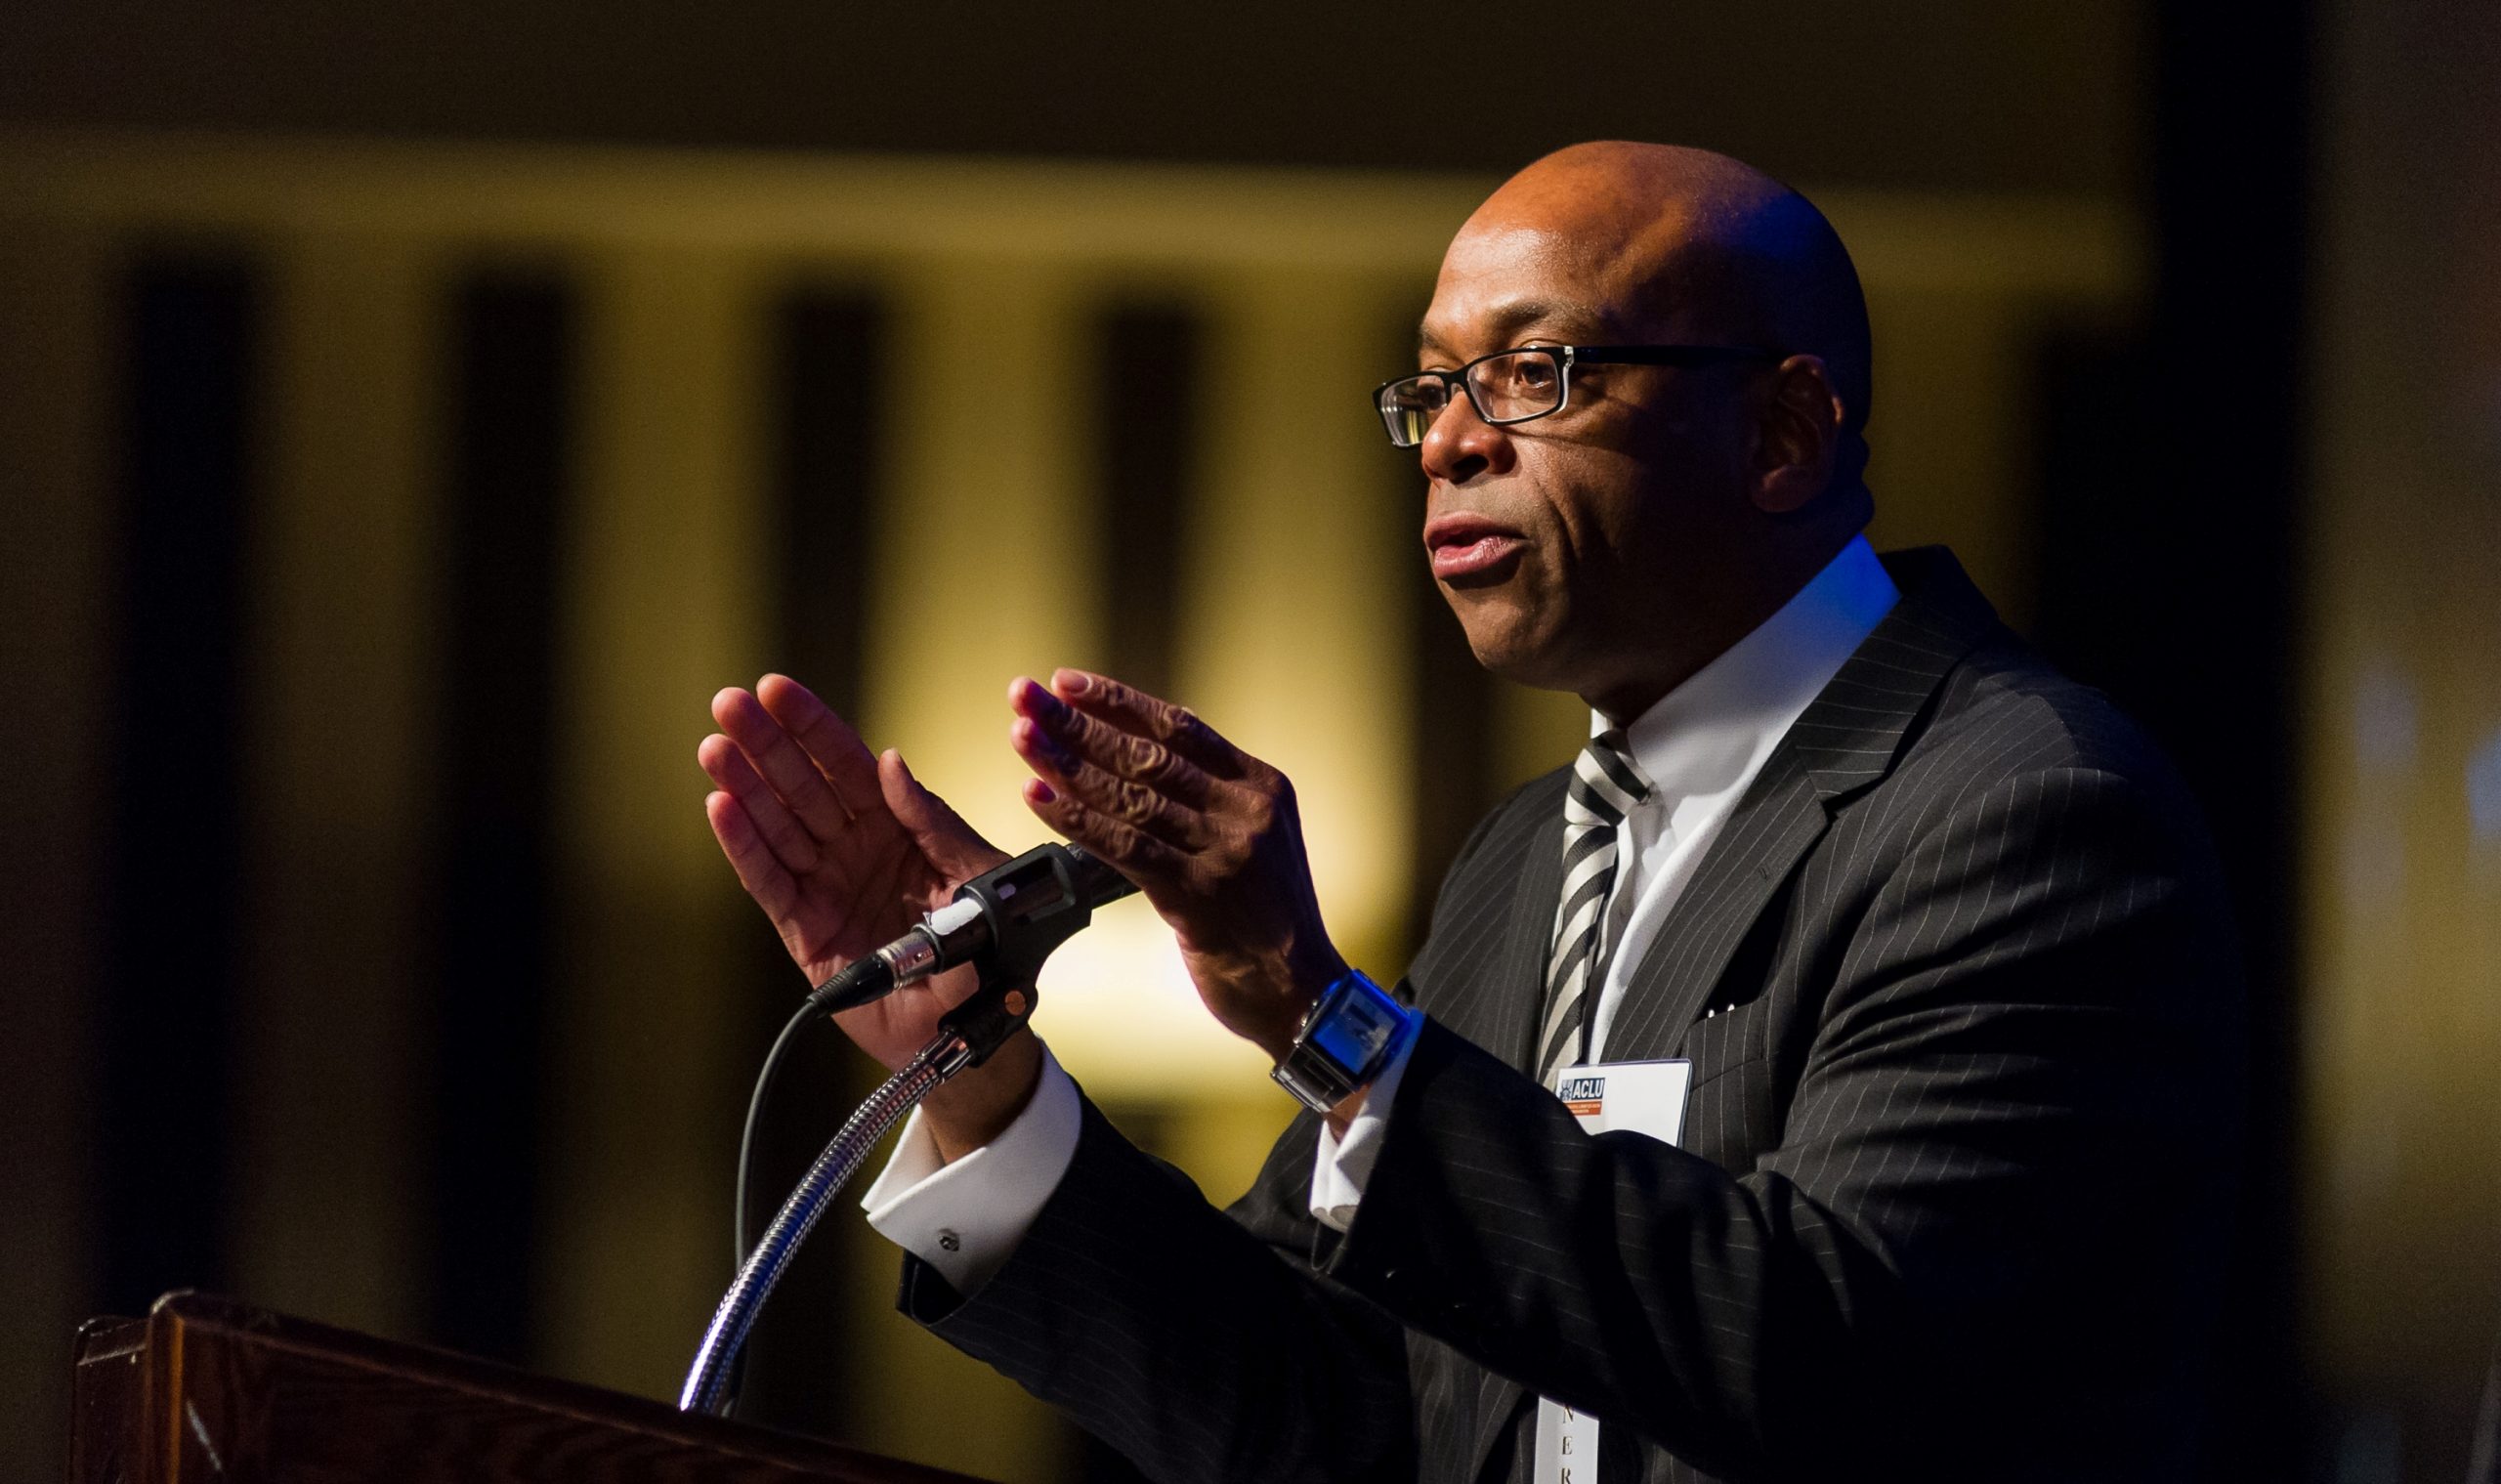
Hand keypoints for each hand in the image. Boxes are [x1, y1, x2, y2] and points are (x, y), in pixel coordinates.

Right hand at [699, 674, 1034, 1156]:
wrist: (979, 1024)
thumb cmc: (990, 945)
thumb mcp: (975, 873)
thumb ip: (932, 821)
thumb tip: (890, 764)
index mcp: (896, 824)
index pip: (846, 764)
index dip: (812, 726)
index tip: (776, 689)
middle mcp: (854, 848)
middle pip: (801, 786)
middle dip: (765, 744)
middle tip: (728, 702)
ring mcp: (827, 887)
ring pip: (778, 827)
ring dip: (744, 786)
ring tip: (714, 747)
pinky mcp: (807, 932)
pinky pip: (771, 883)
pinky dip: (745, 847)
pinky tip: (721, 807)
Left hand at [1007, 669, 1348, 1061]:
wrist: (1303, 992)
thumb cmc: (1267, 918)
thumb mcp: (1253, 840)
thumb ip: (1208, 799)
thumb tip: (1135, 757)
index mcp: (1261, 785)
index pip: (1179, 727)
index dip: (1118, 701)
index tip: (1066, 681)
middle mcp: (1247, 811)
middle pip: (1147, 755)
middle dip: (1077, 722)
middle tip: (1023, 695)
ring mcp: (1225, 853)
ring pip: (1131, 797)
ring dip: (1067, 764)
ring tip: (1022, 737)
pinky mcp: (1199, 897)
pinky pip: (1125, 848)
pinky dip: (1076, 821)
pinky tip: (1039, 799)